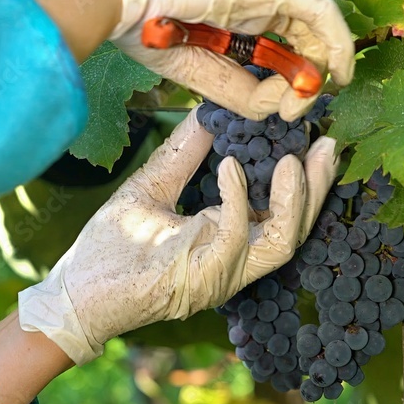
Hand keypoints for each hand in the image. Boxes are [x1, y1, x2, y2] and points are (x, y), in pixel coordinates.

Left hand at [17, 107, 337, 364]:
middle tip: (327, 145)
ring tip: (294, 160)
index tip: (310, 135)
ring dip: (294, 201)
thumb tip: (208, 111)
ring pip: (282, 243)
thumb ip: (184, 153)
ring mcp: (220, 274)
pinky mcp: (200, 279)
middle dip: (317, 188)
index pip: (280, 212)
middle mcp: (233, 260)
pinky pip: (235, 240)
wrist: (76, 293)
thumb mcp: (153, 186)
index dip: (303, 179)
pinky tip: (229, 166)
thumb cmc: (111, 247)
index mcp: (228, 239)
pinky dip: (238, 202)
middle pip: (295, 229)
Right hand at [107, 0, 354, 120]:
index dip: (294, 72)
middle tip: (307, 101)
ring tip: (321, 91)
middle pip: (304, 32)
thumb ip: (241, 91)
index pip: (282, 38)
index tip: (292, 103)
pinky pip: (318, 13)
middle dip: (313, 71)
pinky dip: (335, 43)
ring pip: (316, 24)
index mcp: (236, 8)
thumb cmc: (144, 29)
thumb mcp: (200, 73)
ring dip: (325, 63)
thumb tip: (280, 103)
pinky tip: (336, 72)